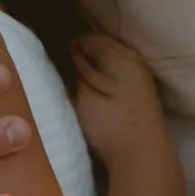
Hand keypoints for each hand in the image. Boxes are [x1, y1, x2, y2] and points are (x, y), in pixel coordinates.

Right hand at [72, 31, 171, 174]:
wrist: (144, 158)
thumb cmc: (112, 122)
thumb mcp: (86, 92)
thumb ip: (77, 67)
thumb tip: (70, 47)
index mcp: (122, 54)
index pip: (89, 37)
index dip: (68, 42)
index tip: (50, 52)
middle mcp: (135, 62)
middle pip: (102, 49)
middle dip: (81, 54)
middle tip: (58, 66)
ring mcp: (141, 80)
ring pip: (109, 65)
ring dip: (91, 68)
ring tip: (70, 79)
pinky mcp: (141, 97)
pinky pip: (116, 78)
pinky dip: (102, 80)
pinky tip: (90, 91)